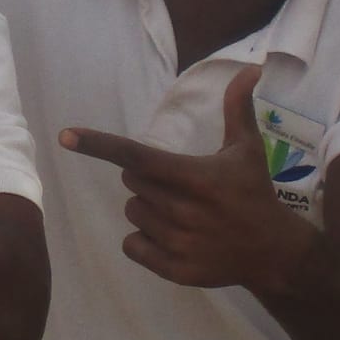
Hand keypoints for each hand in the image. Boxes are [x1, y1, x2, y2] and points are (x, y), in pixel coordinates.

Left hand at [59, 65, 301, 288]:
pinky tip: (171, 236)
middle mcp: (183, 211)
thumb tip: (249, 70)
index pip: (135, 156)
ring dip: (147, 207)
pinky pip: (131, 245)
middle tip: (177, 184)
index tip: (65, 135)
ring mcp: (178, 243)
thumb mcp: (247, 149)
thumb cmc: (254, 193)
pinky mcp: (175, 270)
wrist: (274, 253)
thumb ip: (238, 109)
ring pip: (132, 211)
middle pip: (131, 182)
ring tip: (180, 211)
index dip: (98, 144)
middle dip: (146, 178)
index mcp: (195, 177)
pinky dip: (142, 239)